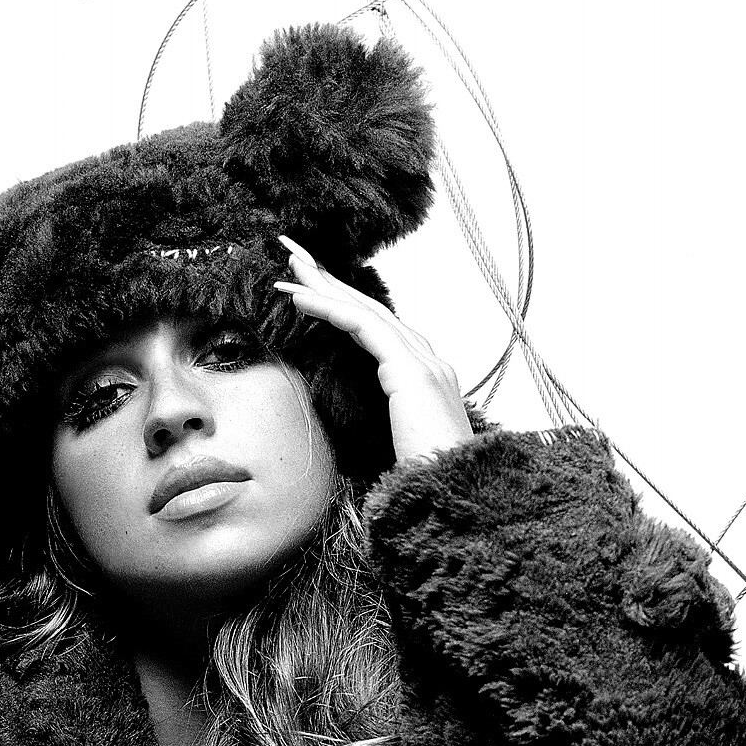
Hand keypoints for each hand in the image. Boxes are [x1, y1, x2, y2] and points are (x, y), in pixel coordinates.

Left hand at [274, 233, 474, 465]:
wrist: (456, 490)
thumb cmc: (427, 478)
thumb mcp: (399, 445)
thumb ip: (384, 425)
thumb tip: (361, 428)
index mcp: (426, 376)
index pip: (379, 329)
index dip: (344, 306)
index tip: (310, 290)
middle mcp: (428, 360)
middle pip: (371, 309)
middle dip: (331, 281)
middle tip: (294, 255)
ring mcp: (423, 362)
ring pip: (365, 310)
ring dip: (323, 286)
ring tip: (289, 267)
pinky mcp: (410, 370)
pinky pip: (362, 327)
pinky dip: (329, 309)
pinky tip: (301, 299)